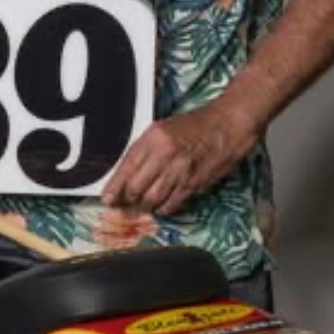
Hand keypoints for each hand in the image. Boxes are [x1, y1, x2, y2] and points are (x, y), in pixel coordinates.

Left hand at [101, 101, 259, 215]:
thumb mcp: (162, 129)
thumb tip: (128, 173)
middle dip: (128, 199)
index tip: (107, 197)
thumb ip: (145, 149)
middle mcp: (164, 155)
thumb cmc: (194, 125)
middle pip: (136, 187)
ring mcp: (180, 172)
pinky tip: (162, 205)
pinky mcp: (194, 185)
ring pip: (152, 199)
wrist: (226, 126)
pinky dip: (164, 208)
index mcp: (153, 138)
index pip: (127, 166)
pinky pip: (172, 204)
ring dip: (145, 205)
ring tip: (142, 204)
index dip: (115, 186)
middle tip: (124, 204)